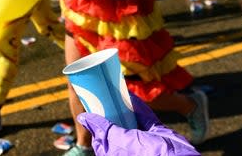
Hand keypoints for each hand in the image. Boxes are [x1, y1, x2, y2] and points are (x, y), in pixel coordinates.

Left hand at [77, 94, 199, 155]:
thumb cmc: (146, 154)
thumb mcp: (121, 142)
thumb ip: (104, 130)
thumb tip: (84, 119)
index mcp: (116, 154)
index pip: (101, 139)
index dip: (95, 124)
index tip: (89, 108)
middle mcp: (129, 148)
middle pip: (116, 128)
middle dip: (109, 113)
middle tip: (101, 95)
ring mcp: (144, 141)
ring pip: (130, 120)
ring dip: (123, 107)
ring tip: (114, 92)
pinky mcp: (157, 132)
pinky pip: (145, 117)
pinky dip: (138, 106)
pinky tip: (130, 95)